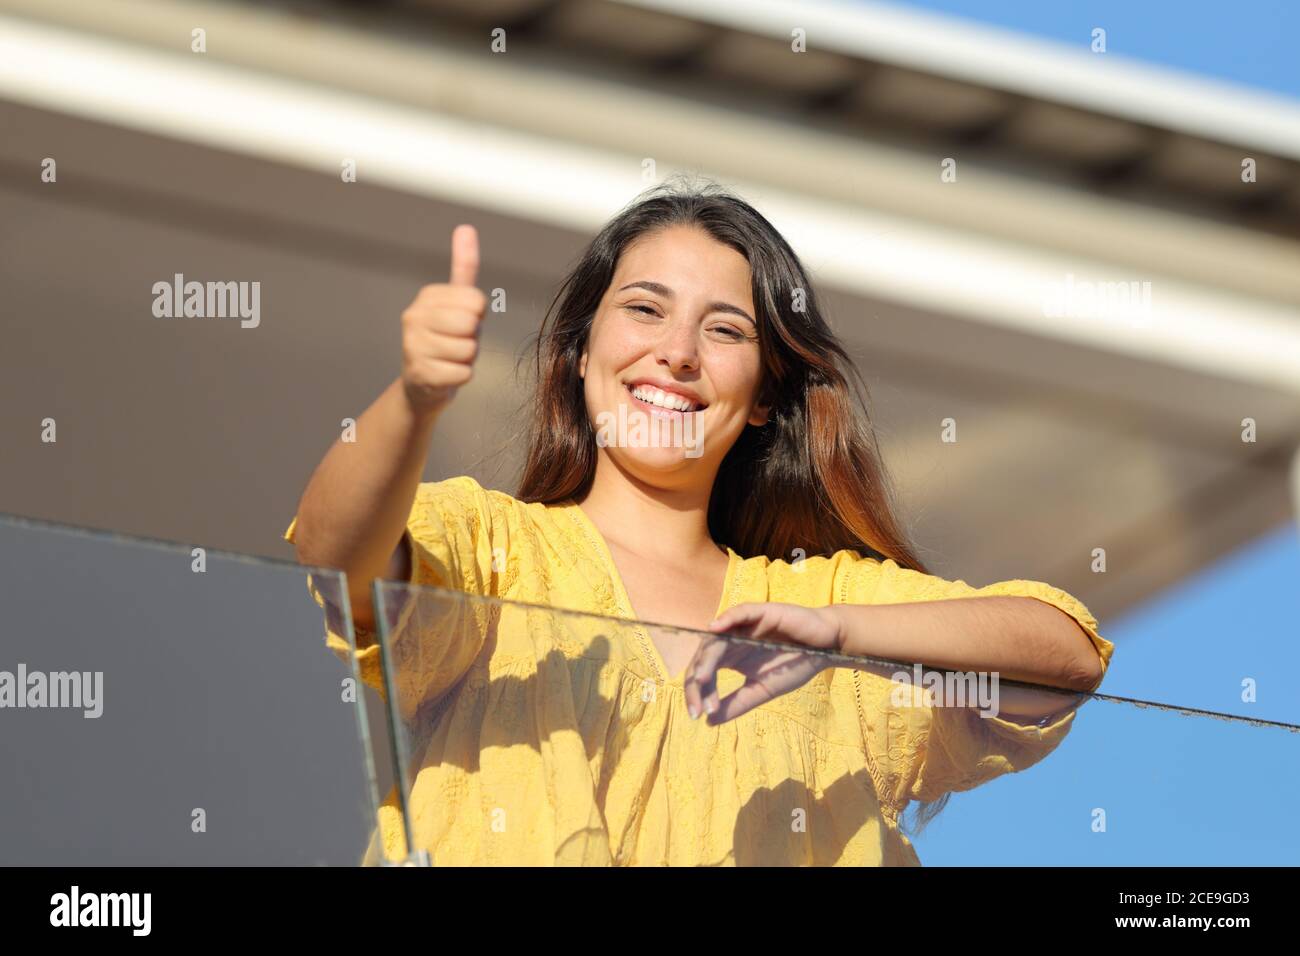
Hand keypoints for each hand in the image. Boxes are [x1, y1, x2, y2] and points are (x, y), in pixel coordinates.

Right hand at [400, 224, 487, 414]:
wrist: (422, 386)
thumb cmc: (446, 340)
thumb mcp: (456, 303)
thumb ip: (463, 268)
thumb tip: (466, 227)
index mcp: (427, 297)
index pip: (477, 301)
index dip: (478, 317)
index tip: (461, 324)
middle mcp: (413, 317)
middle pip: (471, 324)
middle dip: (472, 339)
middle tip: (457, 343)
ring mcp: (413, 346)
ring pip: (469, 350)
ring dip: (467, 360)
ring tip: (450, 359)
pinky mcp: (419, 373)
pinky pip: (463, 373)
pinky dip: (461, 378)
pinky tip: (445, 375)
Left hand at [684, 603, 843, 724]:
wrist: (825, 648)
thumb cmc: (794, 665)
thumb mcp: (762, 690)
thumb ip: (736, 703)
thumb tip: (707, 721)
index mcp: (729, 657)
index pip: (704, 673)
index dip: (697, 693)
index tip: (698, 715)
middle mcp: (731, 640)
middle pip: (704, 657)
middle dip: (697, 682)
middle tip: (697, 706)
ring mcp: (744, 625)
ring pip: (716, 638)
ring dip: (707, 658)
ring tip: (700, 680)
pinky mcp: (761, 612)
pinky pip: (740, 612)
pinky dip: (727, 619)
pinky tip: (714, 629)